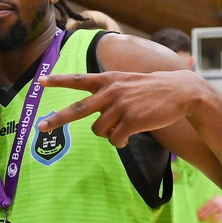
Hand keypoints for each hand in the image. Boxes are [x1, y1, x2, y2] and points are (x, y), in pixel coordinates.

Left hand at [36, 70, 203, 146]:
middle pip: (77, 109)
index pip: (78, 79)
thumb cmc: (151, 89)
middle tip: (40, 127)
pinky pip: (115, 140)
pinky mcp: (132, 120)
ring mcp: (121, 106)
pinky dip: (119, 142)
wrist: (181, 92)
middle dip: (57, 120)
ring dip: (108, 134)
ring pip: (99, 130)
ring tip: (122, 128)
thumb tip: (95, 113)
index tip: (40, 81)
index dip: (58, 80)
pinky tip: (129, 137)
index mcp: (108, 80)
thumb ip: (108, 91)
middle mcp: (111, 92)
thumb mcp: (126, 81)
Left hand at [197, 196, 221, 222]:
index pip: (204, 206)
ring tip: (201, 221)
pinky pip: (217, 218)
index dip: (200, 210)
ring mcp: (220, 208)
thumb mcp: (217, 197)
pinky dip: (213, 221)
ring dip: (205, 218)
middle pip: (206, 210)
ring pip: (210, 214)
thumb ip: (211, 200)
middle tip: (198, 218)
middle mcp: (216, 204)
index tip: (196, 214)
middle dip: (201, 215)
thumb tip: (204, 203)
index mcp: (213, 200)